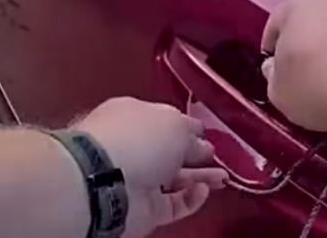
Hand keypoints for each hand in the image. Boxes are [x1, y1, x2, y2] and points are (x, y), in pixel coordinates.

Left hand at [74, 98, 228, 237]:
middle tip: (218, 156)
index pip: (166, 121)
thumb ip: (192, 135)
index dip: (188, 127)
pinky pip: (173, 204)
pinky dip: (191, 199)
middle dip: (197, 153)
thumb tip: (202, 144)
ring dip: (200, 177)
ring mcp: (138, 180)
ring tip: (222, 177)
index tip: (208, 133)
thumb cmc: (140, 138)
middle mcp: (135, 147)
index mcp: (135, 116)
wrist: (104, 182)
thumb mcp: (176, 124)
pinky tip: (204, 191)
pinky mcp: (144, 210)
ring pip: (176, 179)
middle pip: (171, 151)